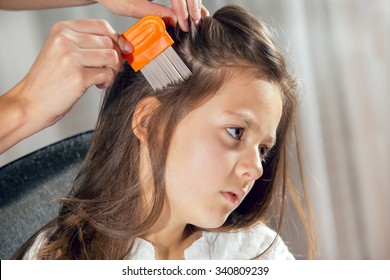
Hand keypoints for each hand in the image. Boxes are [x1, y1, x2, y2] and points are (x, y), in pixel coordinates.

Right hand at [0, 19, 131, 152]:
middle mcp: (65, 39)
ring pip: (111, 57)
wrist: (31, 102)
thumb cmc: (50, 79)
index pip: (102, 25)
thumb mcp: (63, 51)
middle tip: (110, 69)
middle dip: (116, 58)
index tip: (121, 51)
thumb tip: (123, 44)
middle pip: (109, 42)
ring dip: (113, 70)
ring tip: (102, 78)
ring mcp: (71, 57)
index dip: (116, 39)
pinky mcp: (78, 77)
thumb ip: (89, 43)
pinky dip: (107, 81)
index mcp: (62, 29)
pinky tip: (97, 85)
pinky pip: (108, 74)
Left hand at [97, 0, 208, 30]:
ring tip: (197, 19)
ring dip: (194, 3)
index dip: (183, 10)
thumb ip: (156, 13)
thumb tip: (174, 23)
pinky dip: (188, 0)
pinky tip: (194, 10)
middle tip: (196, 24)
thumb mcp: (133, 7)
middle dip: (193, 6)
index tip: (184, 25)